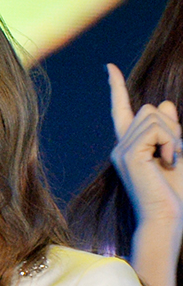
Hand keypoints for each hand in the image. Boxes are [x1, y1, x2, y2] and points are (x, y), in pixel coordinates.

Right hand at [108, 63, 182, 224]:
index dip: (116, 88)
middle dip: (171, 126)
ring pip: (153, 115)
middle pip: (148, 109)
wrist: (166, 218)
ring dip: (173, 135)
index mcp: (130, 148)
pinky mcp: (129, 154)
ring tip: (171, 160)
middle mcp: (121, 147)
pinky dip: (170, 142)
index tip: (109, 68)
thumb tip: (164, 103)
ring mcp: (122, 151)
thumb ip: (169, 128)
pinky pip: (156, 128)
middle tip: (174, 155)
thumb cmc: (174, 192)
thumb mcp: (176, 152)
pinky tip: (166, 162)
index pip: (121, 111)